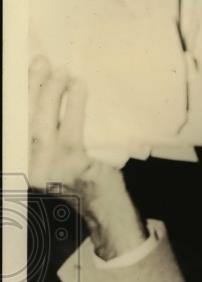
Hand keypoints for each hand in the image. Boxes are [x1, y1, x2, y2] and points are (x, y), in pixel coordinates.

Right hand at [28, 56, 145, 258]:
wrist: (105, 219)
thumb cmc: (80, 192)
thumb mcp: (54, 169)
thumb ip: (47, 143)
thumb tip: (47, 103)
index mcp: (23, 166)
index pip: (16, 126)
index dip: (16, 102)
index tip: (17, 80)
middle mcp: (27, 167)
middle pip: (22, 120)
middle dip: (29, 89)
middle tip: (40, 62)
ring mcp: (47, 167)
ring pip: (41, 121)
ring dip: (49, 92)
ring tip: (59, 70)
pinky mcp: (71, 164)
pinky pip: (70, 127)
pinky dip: (73, 104)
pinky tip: (78, 86)